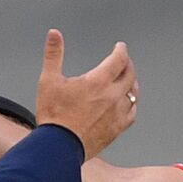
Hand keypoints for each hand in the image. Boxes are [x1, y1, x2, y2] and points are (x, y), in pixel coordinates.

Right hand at [35, 30, 137, 160]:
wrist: (59, 147)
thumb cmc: (54, 116)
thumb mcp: (48, 80)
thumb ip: (54, 54)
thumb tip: (54, 34)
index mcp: (98, 81)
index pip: (119, 59)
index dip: (121, 51)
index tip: (120, 47)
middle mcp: (112, 96)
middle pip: (129, 75)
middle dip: (127, 64)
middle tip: (124, 61)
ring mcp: (117, 113)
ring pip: (133, 93)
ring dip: (132, 83)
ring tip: (128, 80)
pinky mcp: (117, 129)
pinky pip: (132, 113)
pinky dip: (132, 104)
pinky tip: (128, 104)